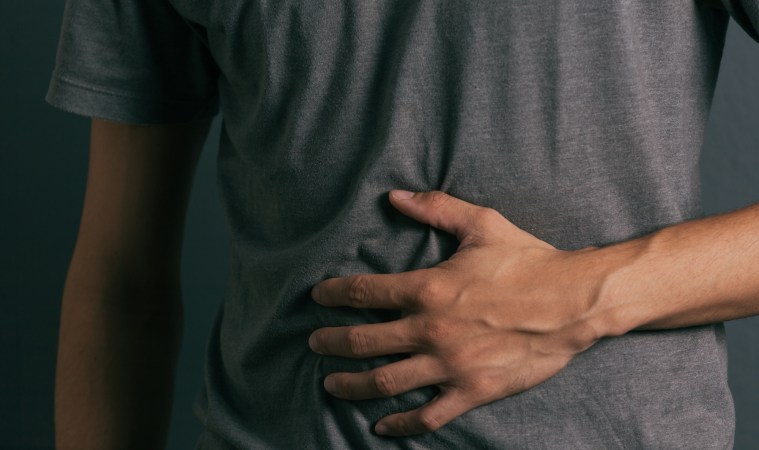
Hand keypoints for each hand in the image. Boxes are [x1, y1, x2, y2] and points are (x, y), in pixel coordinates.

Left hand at [309, 190, 602, 435]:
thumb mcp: (481, 224)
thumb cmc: (528, 261)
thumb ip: (435, 209)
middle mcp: (430, 330)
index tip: (317, 297)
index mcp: (428, 289)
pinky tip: (380, 425)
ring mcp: (449, 365)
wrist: (573, 302)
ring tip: (330, 383)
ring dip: (351, 384)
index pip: (364, 293)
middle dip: (331, 342)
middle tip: (315, 343)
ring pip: (385, 382)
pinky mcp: (471, 390)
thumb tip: (395, 195)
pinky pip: (427, 415)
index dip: (333, 294)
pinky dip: (399, 423)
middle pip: (363, 341)